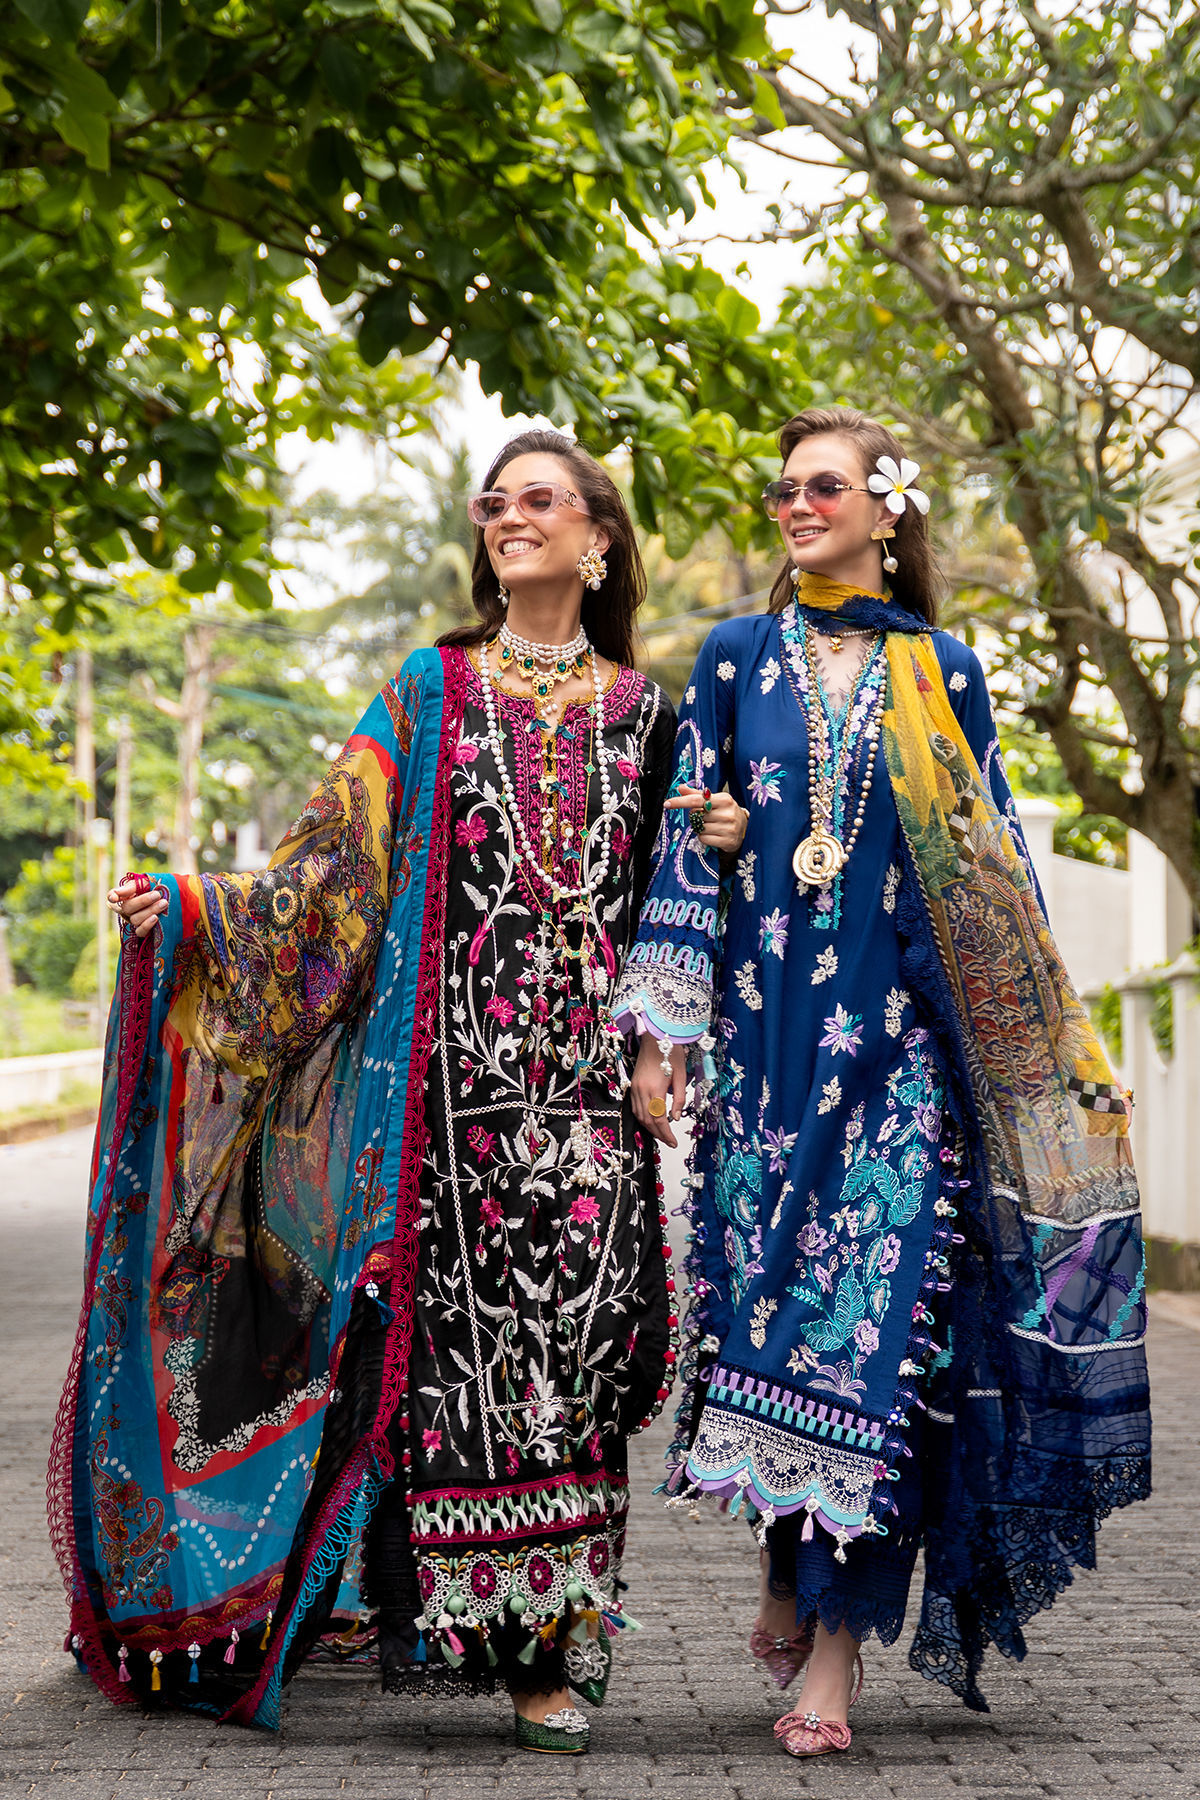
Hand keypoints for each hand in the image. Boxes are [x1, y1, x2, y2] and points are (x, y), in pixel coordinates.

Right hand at [107, 877, 166, 939]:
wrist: (172, 897)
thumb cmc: (156, 888)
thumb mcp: (146, 883)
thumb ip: (133, 886)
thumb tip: (117, 893)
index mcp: (126, 895)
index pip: (112, 895)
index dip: (112, 896)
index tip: (114, 898)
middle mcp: (127, 909)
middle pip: (127, 908)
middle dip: (143, 901)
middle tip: (157, 895)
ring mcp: (134, 920)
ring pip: (135, 919)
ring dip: (150, 910)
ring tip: (164, 903)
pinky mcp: (142, 930)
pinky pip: (140, 931)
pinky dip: (147, 925)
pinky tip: (155, 918)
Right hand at [631, 1031, 688, 1148]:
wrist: (655, 1037)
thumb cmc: (671, 1054)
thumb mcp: (681, 1077)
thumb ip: (679, 1099)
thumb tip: (676, 1118)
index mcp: (654, 1089)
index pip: (659, 1119)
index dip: (666, 1133)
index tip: (674, 1142)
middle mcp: (641, 1090)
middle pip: (647, 1120)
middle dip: (658, 1134)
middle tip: (669, 1141)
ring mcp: (634, 1087)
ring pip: (639, 1115)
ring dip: (650, 1127)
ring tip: (662, 1134)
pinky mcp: (632, 1084)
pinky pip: (634, 1107)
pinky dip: (642, 1117)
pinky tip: (650, 1121)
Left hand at [664, 785, 747, 854]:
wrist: (745, 829)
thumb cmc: (725, 812)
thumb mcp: (714, 801)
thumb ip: (697, 794)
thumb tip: (680, 787)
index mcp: (724, 799)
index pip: (697, 800)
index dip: (680, 802)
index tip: (667, 803)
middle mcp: (728, 812)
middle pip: (697, 815)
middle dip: (696, 817)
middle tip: (705, 817)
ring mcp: (729, 827)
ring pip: (700, 828)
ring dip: (700, 828)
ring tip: (712, 826)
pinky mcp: (728, 841)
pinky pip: (704, 839)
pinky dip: (704, 837)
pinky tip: (713, 835)